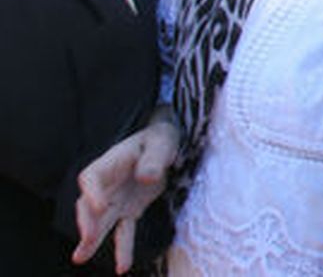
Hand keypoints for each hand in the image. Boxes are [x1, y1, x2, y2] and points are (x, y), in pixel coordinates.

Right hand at [73, 112, 178, 272]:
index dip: (92, 193)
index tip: (98, 206)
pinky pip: (123, 231)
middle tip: (88, 238)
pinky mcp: (128, 211)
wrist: (163, 146)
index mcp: (109, 163)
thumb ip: (153, 158)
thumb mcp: (161, 143)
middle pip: (88, 205)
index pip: (90, 178)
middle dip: (87, 222)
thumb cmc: (158, 140)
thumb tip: (146, 178)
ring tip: (79, 258)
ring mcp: (115, 200)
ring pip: (100, 223)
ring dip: (92, 240)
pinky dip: (123, 248)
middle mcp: (106, 185)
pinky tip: (122, 268)